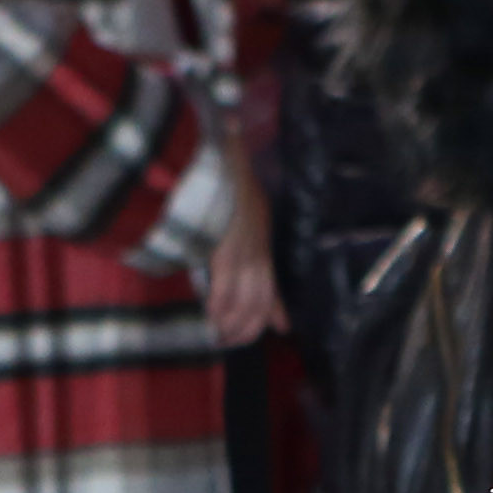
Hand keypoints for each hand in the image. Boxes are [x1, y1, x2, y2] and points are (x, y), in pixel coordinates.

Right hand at [199, 157, 282, 344]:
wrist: (215, 152)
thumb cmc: (219, 174)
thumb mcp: (236, 194)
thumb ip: (228, 204)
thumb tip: (236, 165)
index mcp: (258, 236)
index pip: (270, 280)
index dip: (275, 307)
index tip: (283, 328)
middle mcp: (255, 246)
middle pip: (259, 299)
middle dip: (248, 326)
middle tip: (231, 340)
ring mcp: (242, 248)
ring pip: (244, 300)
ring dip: (231, 323)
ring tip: (219, 336)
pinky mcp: (224, 249)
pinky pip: (224, 288)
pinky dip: (217, 305)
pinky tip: (210, 316)